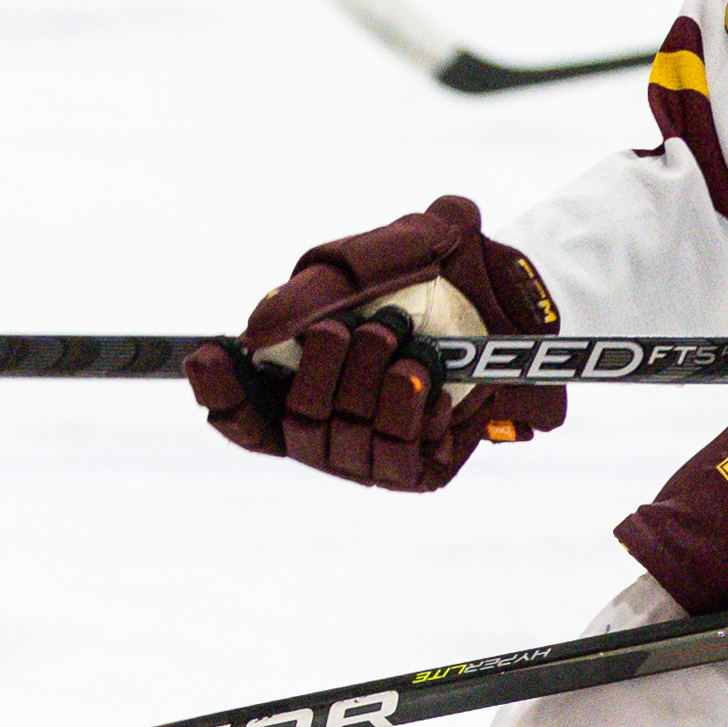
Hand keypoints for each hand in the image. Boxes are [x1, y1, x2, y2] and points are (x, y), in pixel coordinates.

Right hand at [186, 195, 565, 491]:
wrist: (520, 295)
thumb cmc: (439, 272)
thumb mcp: (380, 255)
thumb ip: (318, 287)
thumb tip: (256, 331)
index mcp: (300, 380)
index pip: (239, 411)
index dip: (217, 391)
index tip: (207, 354)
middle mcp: (329, 424)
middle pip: (293, 421)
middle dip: (323, 370)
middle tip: (367, 326)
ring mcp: (372, 454)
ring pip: (341, 441)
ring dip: (372, 385)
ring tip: (406, 343)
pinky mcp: (419, 470)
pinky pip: (395, 457)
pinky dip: (410, 412)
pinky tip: (429, 380)